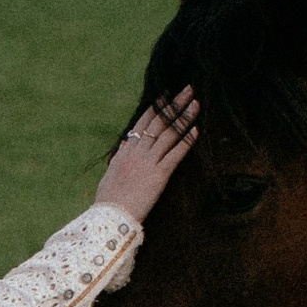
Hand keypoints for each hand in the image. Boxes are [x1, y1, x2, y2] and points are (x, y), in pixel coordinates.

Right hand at [98, 92, 198, 225]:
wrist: (111, 217)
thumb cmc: (109, 201)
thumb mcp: (111, 174)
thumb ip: (120, 158)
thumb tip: (125, 146)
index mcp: (125, 151)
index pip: (143, 123)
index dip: (156, 108)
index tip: (166, 95)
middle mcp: (137, 152)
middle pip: (159, 122)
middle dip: (174, 104)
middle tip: (188, 89)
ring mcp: (148, 162)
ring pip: (169, 134)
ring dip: (184, 117)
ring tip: (196, 104)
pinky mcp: (159, 175)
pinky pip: (175, 154)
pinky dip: (186, 142)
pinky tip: (196, 131)